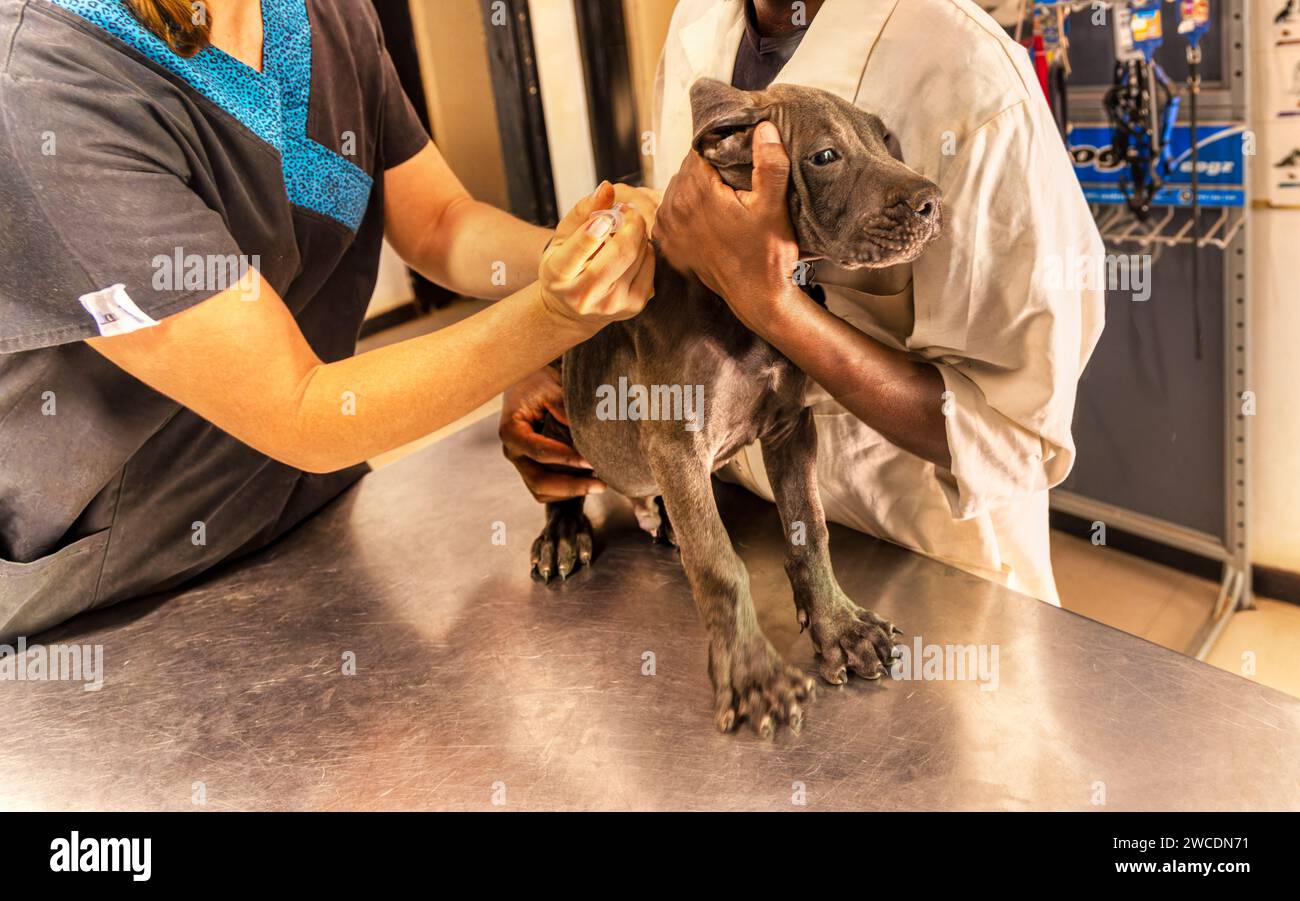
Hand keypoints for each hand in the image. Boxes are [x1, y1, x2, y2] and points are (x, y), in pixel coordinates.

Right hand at [500, 366, 606, 502]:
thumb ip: (566, 412)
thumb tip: (588, 436)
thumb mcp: (552, 390)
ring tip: (598, 485)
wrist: (527, 383)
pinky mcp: (531, 468)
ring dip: (570, 493)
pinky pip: (546, 490)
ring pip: (542, 491)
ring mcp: (521, 463)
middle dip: (572, 487)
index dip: (567, 459)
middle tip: (601, 485)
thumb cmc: (539, 384)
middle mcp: (513, 452)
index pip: (540, 452)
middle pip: (539, 481)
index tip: (591, 461)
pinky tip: (587, 482)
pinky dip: (566, 491)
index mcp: (512, 432)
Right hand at [539, 182, 655, 331]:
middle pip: (622, 251)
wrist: (570, 310)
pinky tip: (632, 249)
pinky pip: (650, 265)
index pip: (583, 246)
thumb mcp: (561, 238)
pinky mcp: (634, 306)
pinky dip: (646, 250)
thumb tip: (607, 187)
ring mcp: (612, 304)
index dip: (600, 224)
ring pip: (639, 255)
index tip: (609, 212)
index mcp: (559, 275)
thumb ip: (582, 212)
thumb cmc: (564, 266)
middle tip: (629, 211)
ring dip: (638, 234)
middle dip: (631, 224)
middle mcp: (585, 294)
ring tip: (627, 230)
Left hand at [655, 123, 800, 329]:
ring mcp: (669, 228)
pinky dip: (684, 209)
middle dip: (706, 166)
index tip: (734, 152)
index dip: (717, 146)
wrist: (757, 296)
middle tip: (731, 175)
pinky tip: (704, 215)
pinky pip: (670, 212)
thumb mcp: (775, 206)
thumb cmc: (766, 254)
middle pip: (686, 168)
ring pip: (676, 188)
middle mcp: (675, 207)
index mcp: (698, 192)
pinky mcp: (669, 244)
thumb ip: (770, 164)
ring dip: (694, 187)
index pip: (697, 148)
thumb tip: (763, 128)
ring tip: (720, 195)